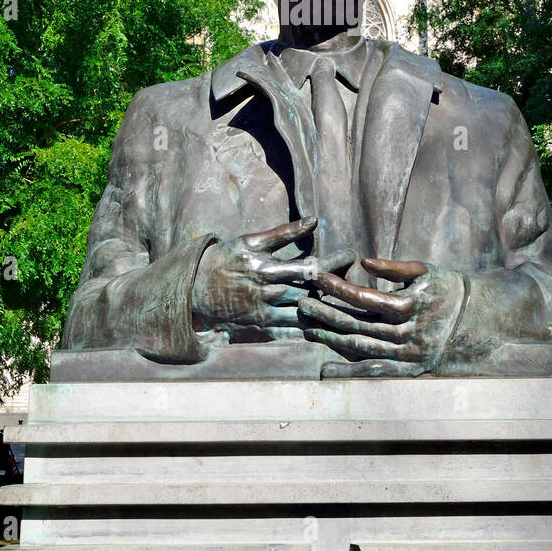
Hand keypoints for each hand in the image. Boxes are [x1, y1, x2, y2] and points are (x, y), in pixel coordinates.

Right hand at [192, 217, 352, 330]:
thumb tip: (314, 219)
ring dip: (329, 310)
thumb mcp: (250, 241)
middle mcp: (268, 294)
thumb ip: (283, 232)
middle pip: (313, 293)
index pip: (310, 268)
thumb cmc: (224, 259)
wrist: (194, 291)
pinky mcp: (262, 328)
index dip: (333, 262)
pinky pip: (293, 331)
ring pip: (305, 315)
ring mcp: (265, 314)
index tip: (351, 255)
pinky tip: (330, 323)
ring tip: (351, 302)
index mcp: (267, 270)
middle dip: (337, 287)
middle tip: (357, 280)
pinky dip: (312, 327)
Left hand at [299, 257, 467, 376]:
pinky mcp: (407, 369)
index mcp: (410, 305)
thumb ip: (394, 268)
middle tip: (301, 304)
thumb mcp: (425, 271)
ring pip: (361, 348)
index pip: (365, 297)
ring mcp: (407, 355)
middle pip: (357, 324)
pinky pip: (373, 372)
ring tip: (307, 329)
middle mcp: (407, 334)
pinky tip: (326, 370)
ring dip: (331, 340)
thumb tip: (363, 260)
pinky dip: (348, 371)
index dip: (338, 287)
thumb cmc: (446, 288)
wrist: (475, 320)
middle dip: (326, 314)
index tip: (317, 278)